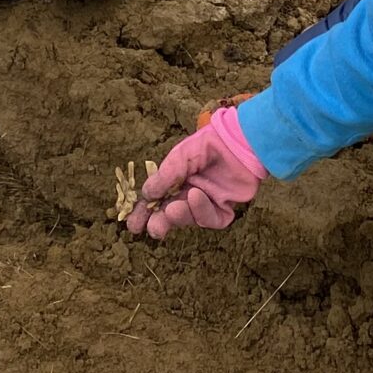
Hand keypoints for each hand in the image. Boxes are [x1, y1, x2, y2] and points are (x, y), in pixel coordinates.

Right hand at [126, 104, 265, 239]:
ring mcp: (206, 202)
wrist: (239, 142)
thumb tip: (145, 194)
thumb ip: (165, 176)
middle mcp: (189, 193)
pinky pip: (211, 219)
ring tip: (173, 209)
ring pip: (190, 218)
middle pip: (172, 213)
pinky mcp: (224, 209)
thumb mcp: (180, 156)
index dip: (145, 212)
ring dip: (180, 216)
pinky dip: (201, 211)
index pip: (156, 199)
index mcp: (175, 180)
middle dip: (161, 223)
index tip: (133, 225)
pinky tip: (197, 196)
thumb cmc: (207, 145)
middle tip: (153, 230)